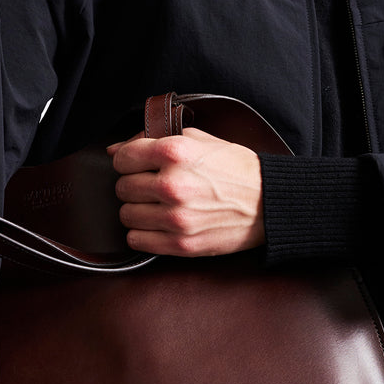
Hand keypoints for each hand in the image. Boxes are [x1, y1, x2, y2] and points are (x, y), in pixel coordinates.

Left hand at [108, 129, 264, 256]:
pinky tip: (158, 224)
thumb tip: (114, 150)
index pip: (122, 158)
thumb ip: (153, 140)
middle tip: (152, 186)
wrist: (269, 202)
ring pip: (126, 215)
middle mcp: (172, 184)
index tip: (137, 165)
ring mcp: (175, 217)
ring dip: (137, 210)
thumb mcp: (198, 140)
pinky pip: (137, 240)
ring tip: (157, 206)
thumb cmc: (236, 169)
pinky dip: (143, 234)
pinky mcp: (181, 243)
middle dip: (134, 185)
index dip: (128, 161)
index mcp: (175, 153)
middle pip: (122, 187)